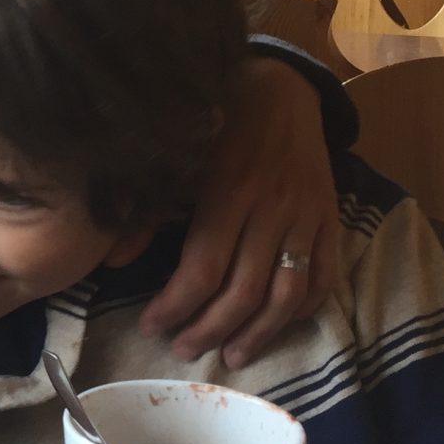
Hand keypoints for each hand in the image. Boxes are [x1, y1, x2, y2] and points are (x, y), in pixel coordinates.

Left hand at [138, 57, 339, 368]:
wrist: (282, 87)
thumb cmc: (218, 123)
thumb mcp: (176, 158)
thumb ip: (146, 209)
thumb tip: (114, 261)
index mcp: (227, 193)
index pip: (202, 270)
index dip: (175, 306)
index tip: (151, 328)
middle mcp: (271, 210)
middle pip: (244, 291)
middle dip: (210, 329)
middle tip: (184, 350)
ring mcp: (306, 218)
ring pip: (287, 294)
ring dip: (259, 333)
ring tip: (232, 356)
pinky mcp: (330, 220)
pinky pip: (324, 277)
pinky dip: (305, 309)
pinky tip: (280, 326)